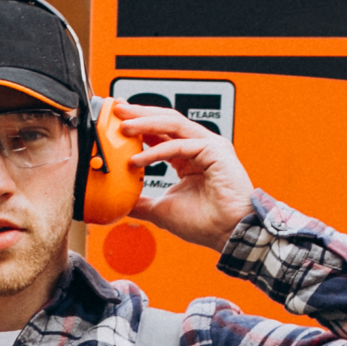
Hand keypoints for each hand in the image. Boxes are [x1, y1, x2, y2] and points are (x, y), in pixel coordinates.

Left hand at [117, 101, 256, 250]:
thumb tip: (121, 203)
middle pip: (166, 121)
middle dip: (140, 114)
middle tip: (118, 110)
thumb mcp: (161, 210)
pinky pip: (180, 145)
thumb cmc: (206, 223)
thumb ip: (141, 202)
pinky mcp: (215, 151)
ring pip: (173, 124)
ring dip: (146, 123)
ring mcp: (210, 146)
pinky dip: (157, 151)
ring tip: (124, 127)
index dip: (139, 124)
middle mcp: (201, 147)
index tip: (117, 121)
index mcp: (190, 156)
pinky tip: (138, 159)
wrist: (229, 234)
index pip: (162, 132)